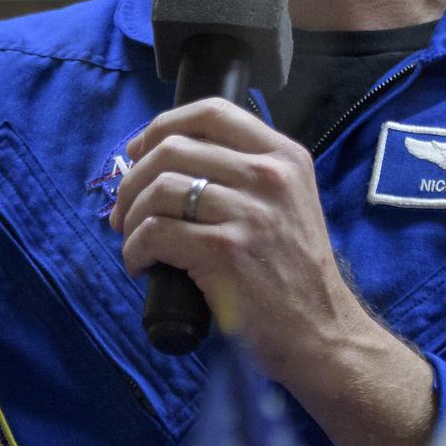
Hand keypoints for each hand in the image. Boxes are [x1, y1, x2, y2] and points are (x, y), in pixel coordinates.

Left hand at [111, 97, 437, 445]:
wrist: (322, 333)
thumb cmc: (294, 272)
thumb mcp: (288, 201)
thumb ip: (245, 172)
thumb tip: (166, 158)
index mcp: (284, 155)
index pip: (211, 111)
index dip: (162, 125)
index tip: (137, 151)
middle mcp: (269, 175)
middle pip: (173, 148)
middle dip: (133, 178)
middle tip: (123, 209)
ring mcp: (249, 212)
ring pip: (159, 189)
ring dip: (130, 217)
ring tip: (130, 239)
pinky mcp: (225, 251)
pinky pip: (155, 233)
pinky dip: (134, 249)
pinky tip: (139, 265)